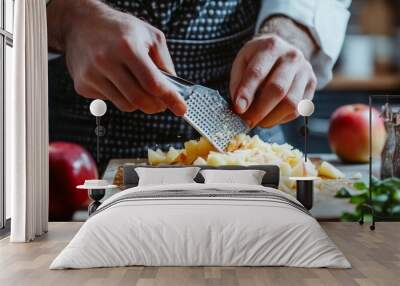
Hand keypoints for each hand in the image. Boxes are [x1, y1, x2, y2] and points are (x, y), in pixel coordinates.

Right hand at [47, 0, 185, 114]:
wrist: (81, 23)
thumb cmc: (119, 29)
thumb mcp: (150, 36)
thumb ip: (165, 63)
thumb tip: (173, 90)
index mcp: (127, 47)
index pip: (153, 83)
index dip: (170, 99)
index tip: (181, 109)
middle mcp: (106, 61)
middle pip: (140, 100)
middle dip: (156, 106)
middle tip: (161, 103)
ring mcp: (92, 74)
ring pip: (126, 105)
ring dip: (138, 103)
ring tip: (137, 85)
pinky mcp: (82, 85)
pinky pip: (110, 101)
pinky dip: (120, 96)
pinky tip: (116, 80)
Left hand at [230, 17, 316, 127]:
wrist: (283, 51)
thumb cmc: (258, 60)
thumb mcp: (242, 62)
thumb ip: (238, 83)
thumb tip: (240, 107)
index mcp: (271, 46)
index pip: (257, 72)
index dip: (247, 92)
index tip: (238, 109)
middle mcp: (292, 57)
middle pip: (278, 89)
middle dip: (259, 110)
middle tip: (246, 122)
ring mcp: (305, 71)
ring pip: (291, 103)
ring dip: (271, 118)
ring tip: (258, 121)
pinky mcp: (312, 85)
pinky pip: (298, 109)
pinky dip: (281, 119)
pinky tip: (270, 117)